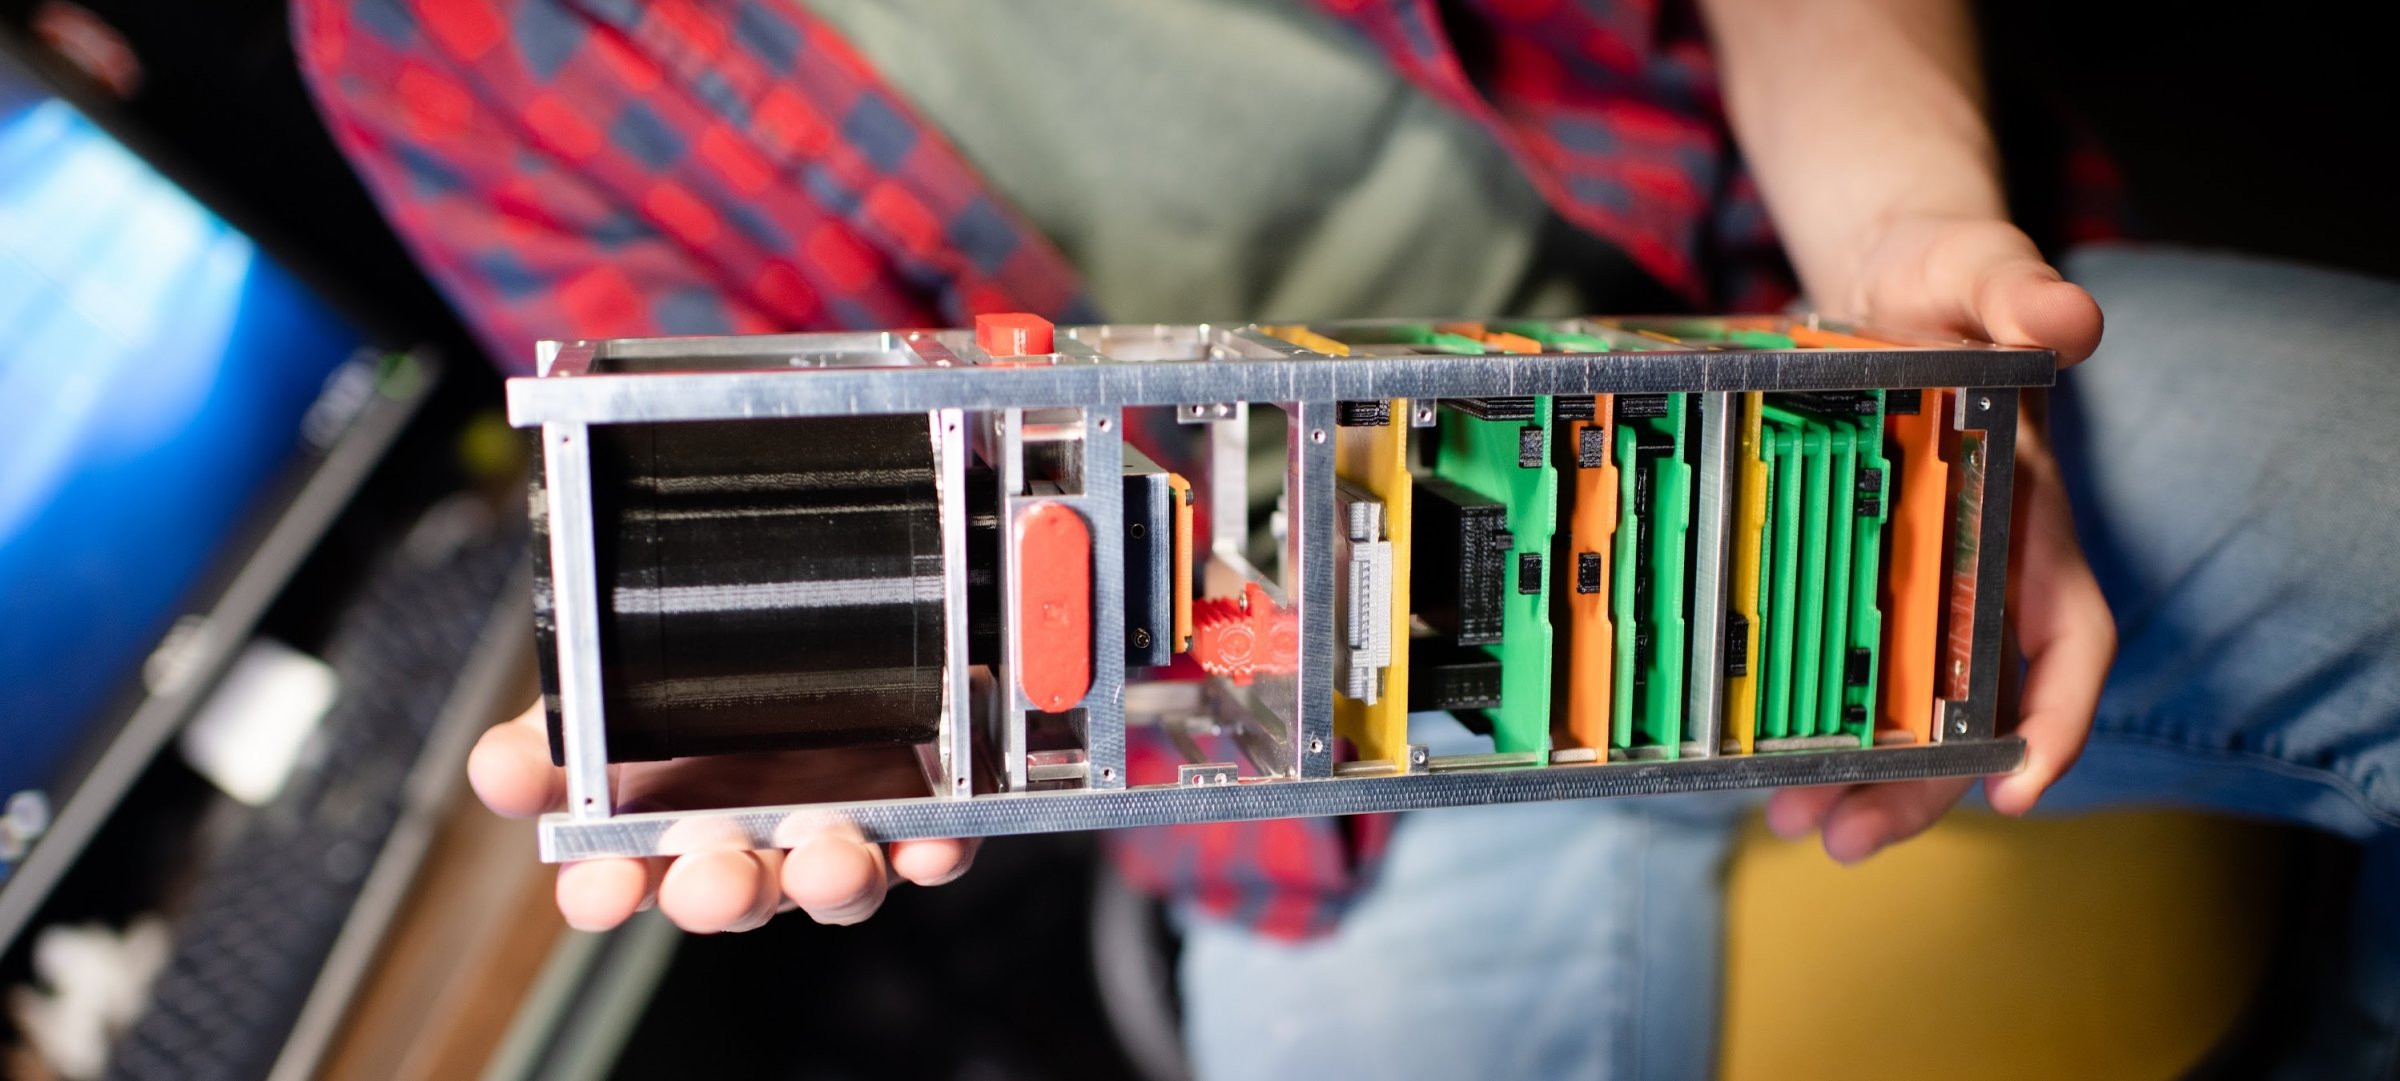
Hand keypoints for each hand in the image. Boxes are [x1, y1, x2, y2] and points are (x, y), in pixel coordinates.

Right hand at [469, 703, 977, 931]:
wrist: (806, 619)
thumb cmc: (691, 680)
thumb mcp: (601, 691)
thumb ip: (551, 736)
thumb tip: (495, 773)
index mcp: (658, 826)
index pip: (619, 879)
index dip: (607, 891)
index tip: (600, 889)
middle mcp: (746, 839)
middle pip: (733, 889)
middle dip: (722, 891)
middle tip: (713, 879)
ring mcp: (833, 828)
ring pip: (834, 877)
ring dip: (830, 877)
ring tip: (825, 859)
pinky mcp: (917, 810)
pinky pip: (935, 844)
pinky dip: (938, 848)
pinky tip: (934, 843)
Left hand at [1766, 215, 2115, 861]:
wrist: (1891, 276)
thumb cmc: (1946, 282)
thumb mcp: (1975, 270)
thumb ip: (2018, 290)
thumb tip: (2065, 320)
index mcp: (2029, 517)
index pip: (2070, 639)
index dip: (2054, 722)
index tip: (2020, 790)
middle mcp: (1982, 566)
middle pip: (1973, 708)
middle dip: (1922, 784)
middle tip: (1846, 839)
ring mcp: (1918, 579)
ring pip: (1902, 708)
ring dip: (1857, 776)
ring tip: (1791, 825)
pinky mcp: (1852, 576)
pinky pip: (1838, 666)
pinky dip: (1805, 719)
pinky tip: (1753, 761)